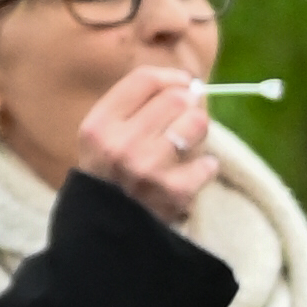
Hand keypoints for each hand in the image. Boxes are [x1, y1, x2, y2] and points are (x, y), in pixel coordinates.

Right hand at [69, 58, 225, 229]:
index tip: (183, 83)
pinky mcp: (174, 191)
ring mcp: (148, 169)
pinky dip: (206, 167)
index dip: (171, 77)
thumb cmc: (111, 176)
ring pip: (196, 123)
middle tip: (186, 116)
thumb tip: (184, 83)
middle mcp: (120, 144)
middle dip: (188, 104)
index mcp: (99, 126)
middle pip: (175, 99)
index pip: (143, 80)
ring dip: (198, 130)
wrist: (109, 229)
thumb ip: (132, 107)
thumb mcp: (102, 137)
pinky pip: (208, 163)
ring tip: (187, 142)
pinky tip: (191, 174)